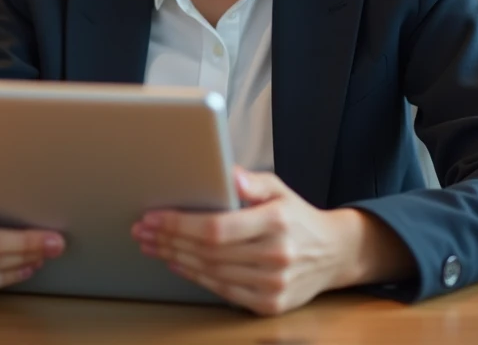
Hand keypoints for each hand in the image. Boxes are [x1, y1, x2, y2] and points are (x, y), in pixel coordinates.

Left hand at [132, 168, 413, 315]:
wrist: (334, 253)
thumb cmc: (296, 217)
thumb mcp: (279, 188)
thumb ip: (252, 181)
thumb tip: (228, 173)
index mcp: (277, 222)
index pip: (217, 228)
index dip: (179, 224)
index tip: (152, 217)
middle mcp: (276, 256)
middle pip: (207, 252)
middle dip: (168, 240)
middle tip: (142, 230)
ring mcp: (274, 284)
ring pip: (211, 273)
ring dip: (175, 258)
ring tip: (151, 245)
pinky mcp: (270, 304)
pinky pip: (223, 291)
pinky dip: (195, 277)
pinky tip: (177, 263)